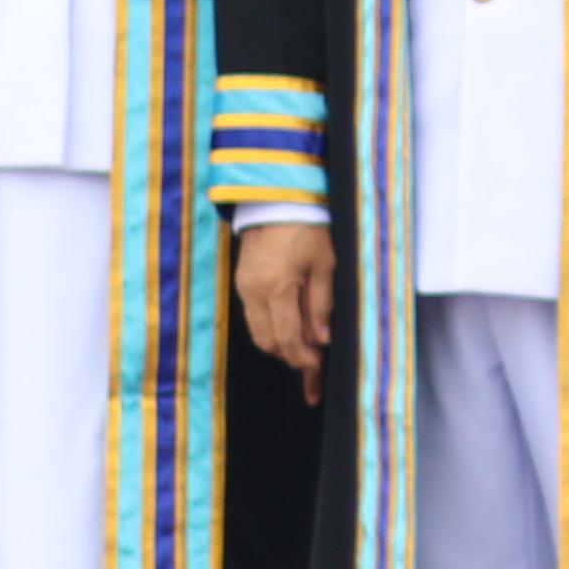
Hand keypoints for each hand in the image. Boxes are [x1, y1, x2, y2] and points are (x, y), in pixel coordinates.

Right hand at [234, 222, 334, 396]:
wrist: (277, 201)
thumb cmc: (308, 229)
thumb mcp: (326, 264)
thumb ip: (322, 304)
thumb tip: (322, 339)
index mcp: (278, 289)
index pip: (288, 338)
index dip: (303, 358)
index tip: (318, 366)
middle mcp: (255, 293)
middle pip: (268, 342)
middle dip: (289, 355)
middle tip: (312, 363)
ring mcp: (244, 288)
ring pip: (258, 332)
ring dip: (279, 344)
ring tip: (303, 347)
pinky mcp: (242, 283)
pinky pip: (253, 316)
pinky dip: (270, 327)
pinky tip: (288, 325)